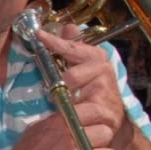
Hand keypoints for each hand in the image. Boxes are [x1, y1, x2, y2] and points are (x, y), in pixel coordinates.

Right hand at [0, 112, 117, 149]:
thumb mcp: (38, 128)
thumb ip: (59, 120)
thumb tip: (76, 112)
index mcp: (60, 123)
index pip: (96, 111)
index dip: (102, 117)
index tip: (102, 122)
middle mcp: (71, 139)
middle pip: (106, 132)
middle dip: (101, 138)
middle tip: (93, 144)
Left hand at [36, 25, 134, 149]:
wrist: (110, 117)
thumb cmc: (91, 91)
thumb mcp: (81, 68)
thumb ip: (73, 48)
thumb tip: (69, 27)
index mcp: (96, 58)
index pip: (74, 48)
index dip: (56, 42)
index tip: (39, 36)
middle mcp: (105, 72)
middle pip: (71, 76)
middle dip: (61, 87)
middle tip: (59, 94)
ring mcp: (108, 94)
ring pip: (76, 97)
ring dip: (67, 106)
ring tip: (68, 109)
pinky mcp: (109, 115)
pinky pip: (83, 117)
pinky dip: (74, 120)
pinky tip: (73, 122)